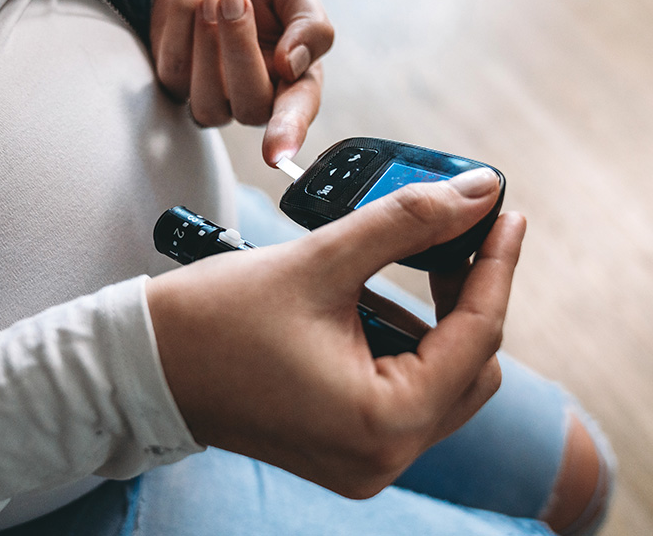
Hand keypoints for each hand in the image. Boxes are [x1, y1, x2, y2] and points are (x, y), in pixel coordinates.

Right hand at [145, 169, 525, 497]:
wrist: (145, 365)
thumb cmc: (216, 319)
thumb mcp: (322, 259)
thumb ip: (408, 222)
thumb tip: (479, 191)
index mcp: (383, 421)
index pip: (477, 336)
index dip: (497, 266)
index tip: (507, 213)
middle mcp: (384, 457)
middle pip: (472, 366)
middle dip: (468, 295)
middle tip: (457, 233)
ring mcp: (367, 461)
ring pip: (444, 382)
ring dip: (435, 320)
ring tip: (404, 263)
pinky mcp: (349, 449)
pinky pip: (407, 394)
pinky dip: (405, 345)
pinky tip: (373, 302)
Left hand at [150, 0, 334, 165]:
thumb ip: (310, 25)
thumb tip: (294, 66)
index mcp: (296, 77)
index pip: (297, 112)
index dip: (289, 133)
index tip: (276, 154)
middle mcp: (257, 94)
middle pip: (250, 107)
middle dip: (239, 50)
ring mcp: (214, 94)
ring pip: (208, 103)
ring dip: (207, 43)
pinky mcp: (176, 82)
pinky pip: (175, 71)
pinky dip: (180, 20)